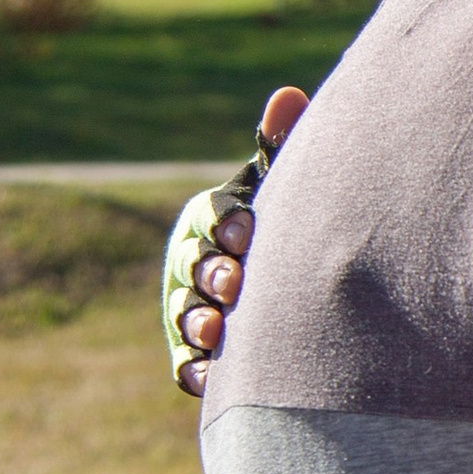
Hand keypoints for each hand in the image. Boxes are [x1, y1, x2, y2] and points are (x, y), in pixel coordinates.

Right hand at [166, 88, 306, 396]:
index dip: (225, 222)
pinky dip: (193, 369)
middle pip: (193, 263)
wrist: (288, 285)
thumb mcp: (286, 189)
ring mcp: (189, 304)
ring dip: (196, 319)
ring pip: (184, 312)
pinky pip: (185, 362)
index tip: (248, 232)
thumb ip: (284, 146)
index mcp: (213, 216)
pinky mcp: (193, 349)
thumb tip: (287, 95)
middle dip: (210, 272)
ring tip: (216, 329)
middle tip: (235, 283)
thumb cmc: (283, 226)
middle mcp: (193, 259)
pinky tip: (209, 379)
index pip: (212, 213)